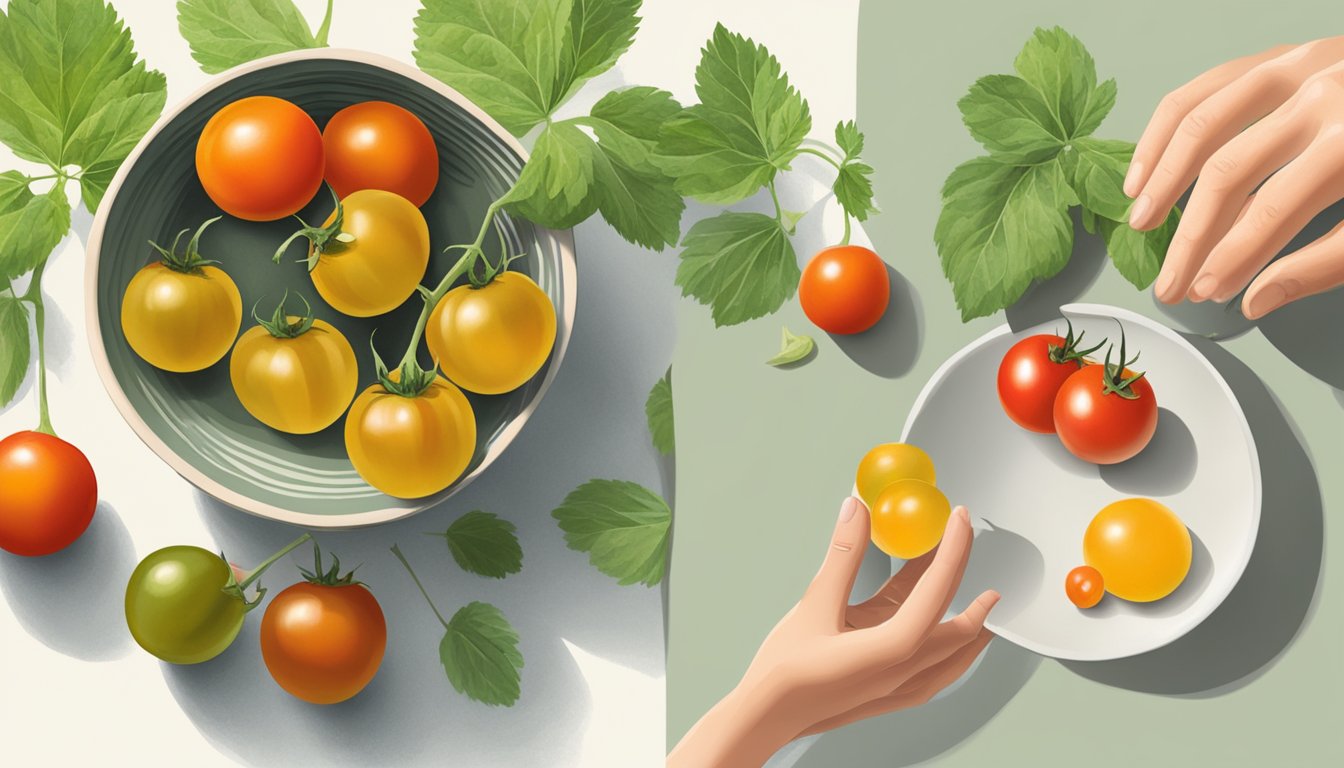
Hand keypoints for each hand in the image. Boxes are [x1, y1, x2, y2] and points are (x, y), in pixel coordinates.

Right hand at [667, 497, 998, 767]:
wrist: (765, 718)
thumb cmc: (785, 671)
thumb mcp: (813, 605)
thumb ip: (842, 556)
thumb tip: (858, 511)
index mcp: (890, 649)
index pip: (938, 592)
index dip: (954, 551)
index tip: (960, 520)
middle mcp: (902, 673)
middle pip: (957, 626)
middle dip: (970, 582)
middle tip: (970, 546)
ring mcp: (897, 689)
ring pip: (954, 656)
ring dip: (972, 624)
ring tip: (985, 600)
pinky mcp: (886, 696)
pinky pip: (937, 673)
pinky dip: (953, 651)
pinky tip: (945, 640)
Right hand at [1125, 38, 1343, 317]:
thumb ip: (1327, 262)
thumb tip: (1255, 299)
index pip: (1272, 213)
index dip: (1232, 259)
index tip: (1207, 293)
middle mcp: (1319, 97)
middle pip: (1228, 175)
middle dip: (1191, 239)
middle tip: (1171, 284)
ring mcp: (1294, 69)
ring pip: (1202, 125)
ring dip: (1163, 180)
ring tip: (1141, 224)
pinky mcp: (1278, 59)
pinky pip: (1203, 89)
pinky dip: (1164, 130)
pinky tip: (1143, 172)